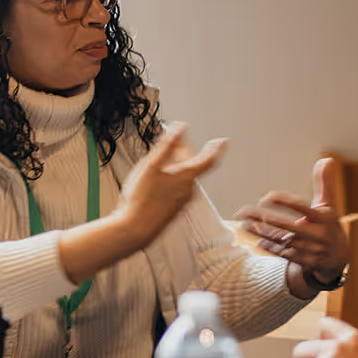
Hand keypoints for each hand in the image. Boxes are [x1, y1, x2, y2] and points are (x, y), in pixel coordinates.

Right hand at [113, 122, 227, 249]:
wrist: (134, 229)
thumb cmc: (141, 199)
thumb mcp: (151, 165)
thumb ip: (167, 145)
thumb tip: (180, 128)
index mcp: (187, 177)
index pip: (208, 160)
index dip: (216, 149)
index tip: (223, 141)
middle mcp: (189, 190)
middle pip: (191, 166)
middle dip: (183, 152)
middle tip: (173, 141)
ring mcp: (181, 201)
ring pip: (182, 178)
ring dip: (175, 166)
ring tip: (159, 160)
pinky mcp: (173, 209)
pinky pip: (176, 189)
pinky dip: (170, 179)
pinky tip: (156, 181)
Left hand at [235, 157, 348, 286]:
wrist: (339, 259)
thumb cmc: (330, 225)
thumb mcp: (329, 205)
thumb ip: (324, 183)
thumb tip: (326, 159)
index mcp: (323, 218)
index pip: (300, 207)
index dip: (283, 201)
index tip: (267, 197)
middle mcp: (316, 234)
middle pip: (285, 225)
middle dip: (262, 217)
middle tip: (243, 211)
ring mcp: (309, 249)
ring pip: (280, 239)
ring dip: (260, 232)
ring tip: (244, 224)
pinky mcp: (302, 261)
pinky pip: (282, 253)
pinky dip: (269, 246)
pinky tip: (256, 239)